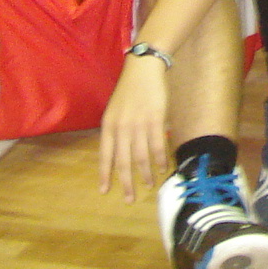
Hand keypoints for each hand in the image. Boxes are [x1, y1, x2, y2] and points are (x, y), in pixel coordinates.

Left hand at [100, 54, 169, 201]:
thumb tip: (120, 153)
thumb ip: (116, 131)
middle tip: (129, 199)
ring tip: (149, 185)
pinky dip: (160, 159)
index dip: (105, 174)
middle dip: (126, 182)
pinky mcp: (155, 120)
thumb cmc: (129, 90)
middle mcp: (122, 128)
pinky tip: (163, 168)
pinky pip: (157, 146)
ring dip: (145, 174)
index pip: (105, 155)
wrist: (143, 69)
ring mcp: (138, 125)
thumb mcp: (115, 110)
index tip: (104, 191)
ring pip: (141, 157)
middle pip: (123, 161)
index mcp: (109, 125)